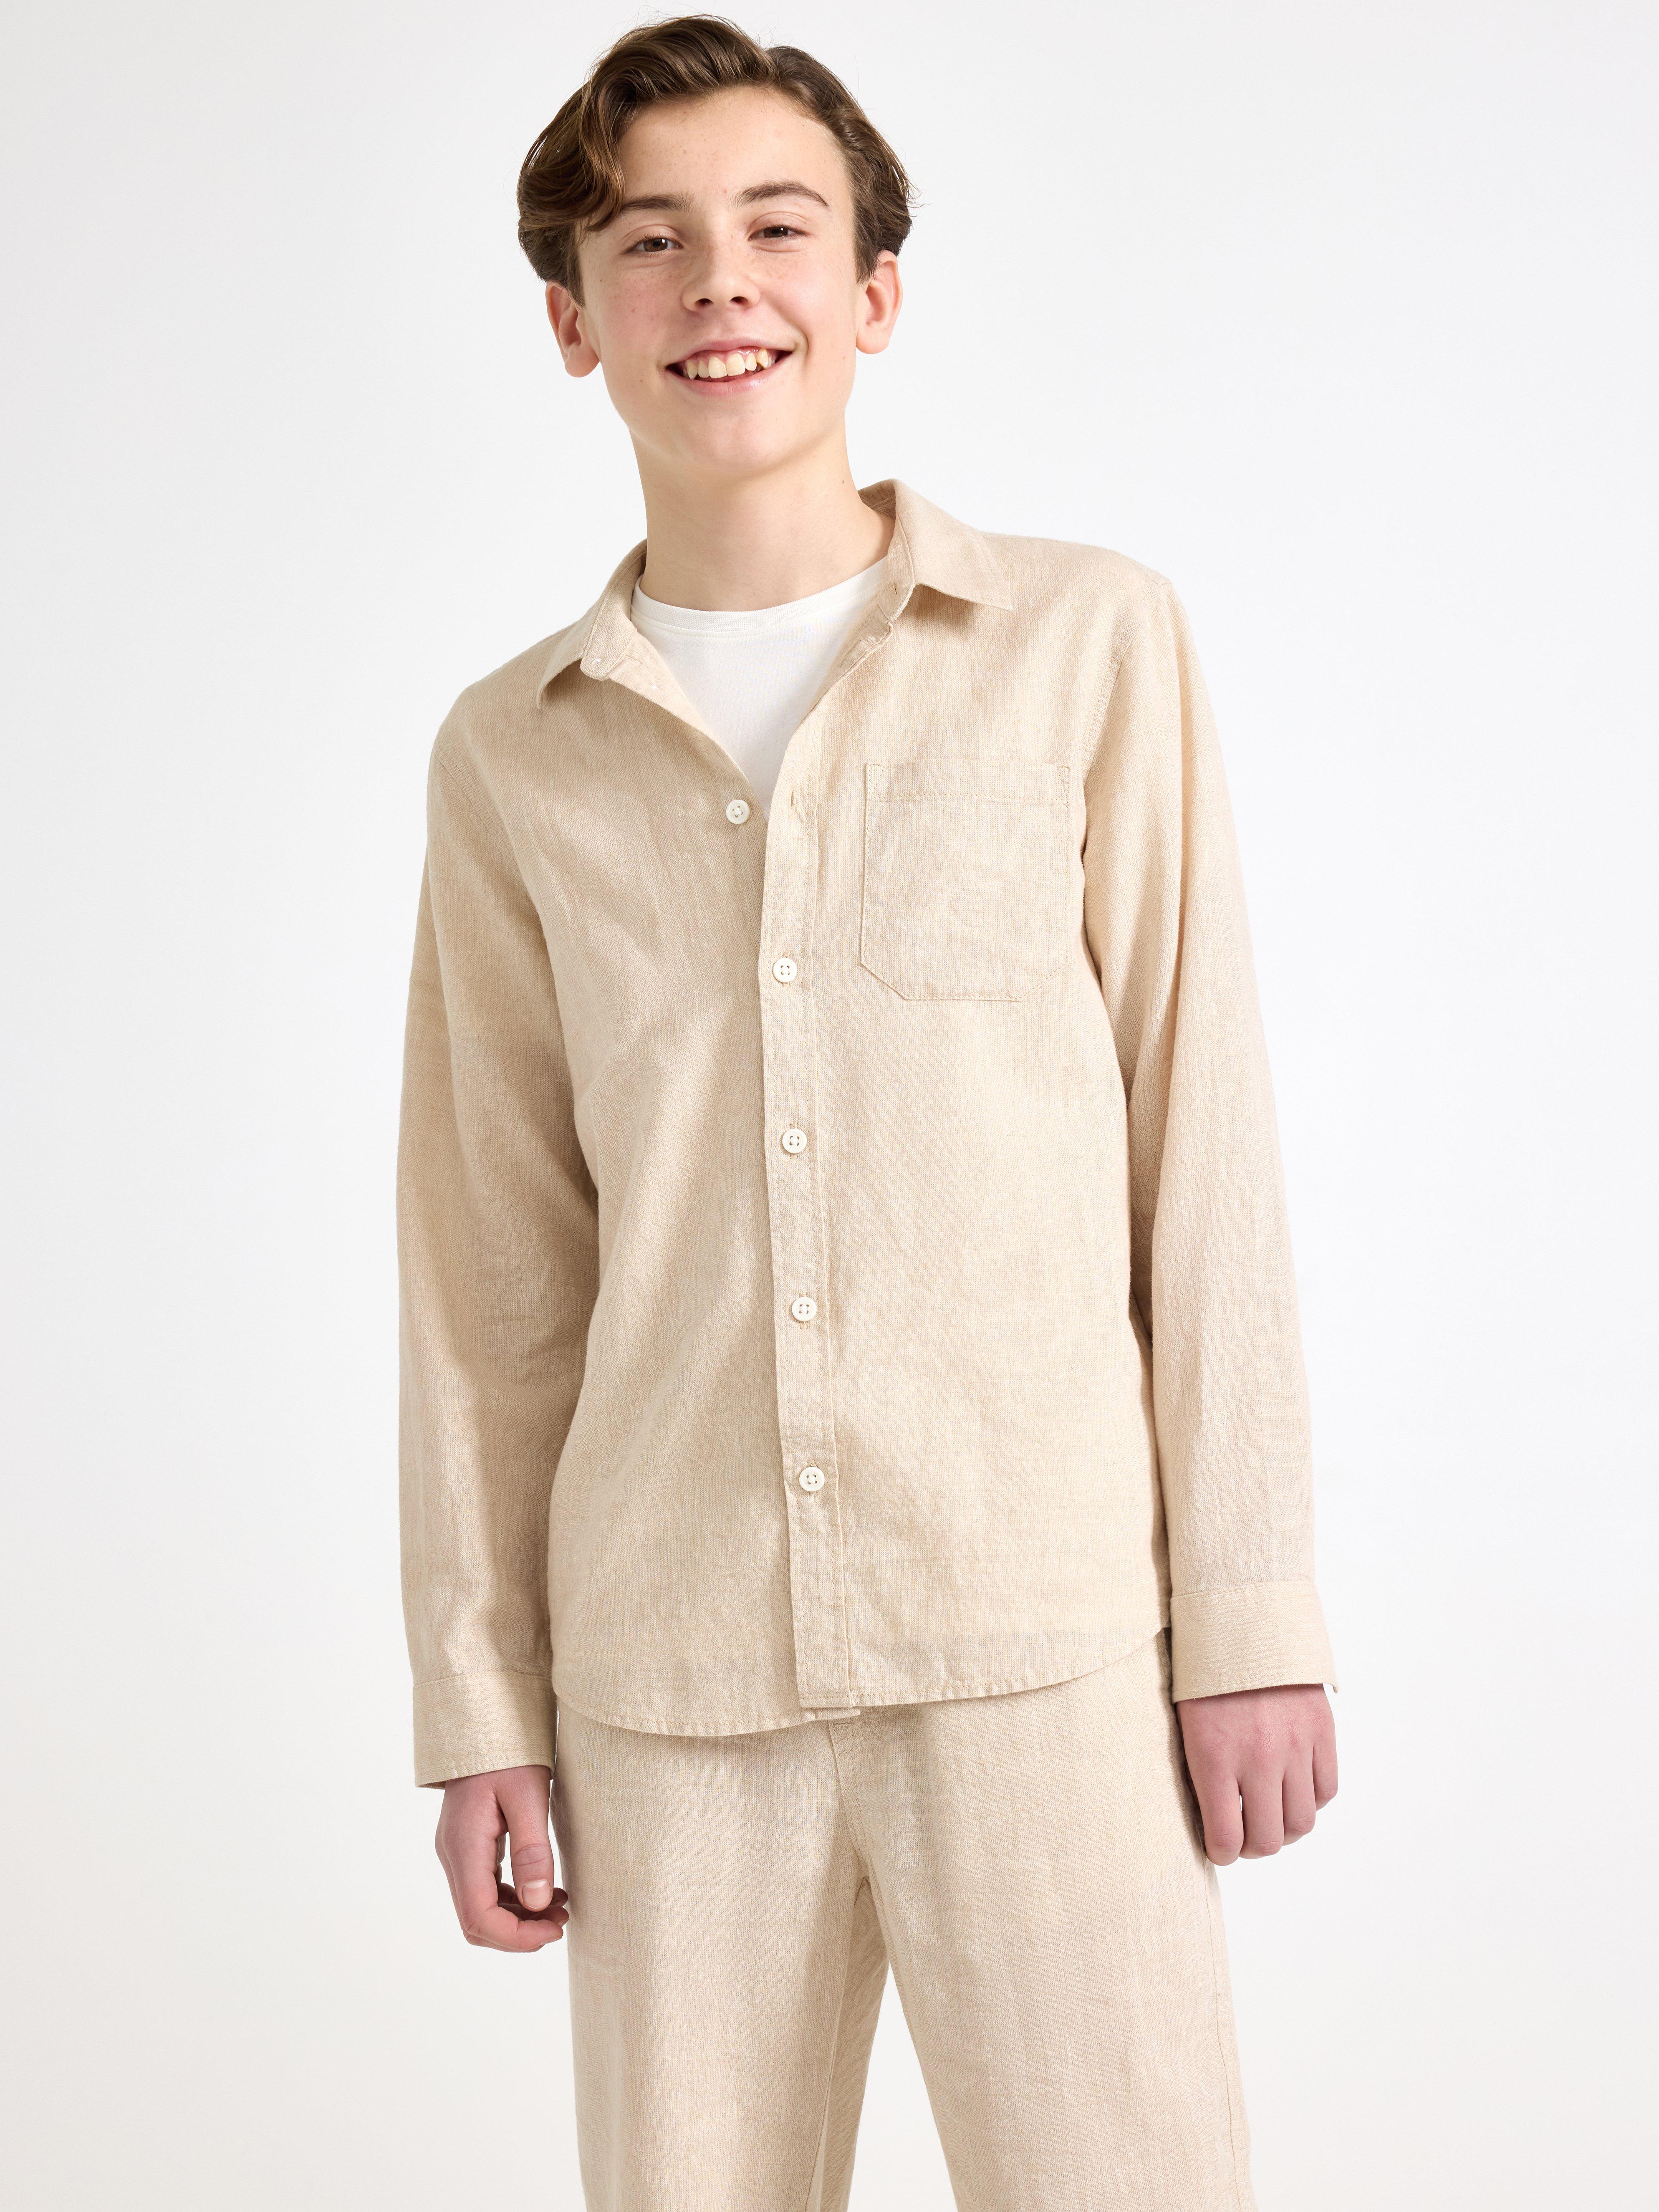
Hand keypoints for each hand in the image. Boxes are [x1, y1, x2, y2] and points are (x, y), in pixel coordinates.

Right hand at [434, 1763, 568, 1950]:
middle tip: (561, 1922)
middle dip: (518, 1933)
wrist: (487, 1725)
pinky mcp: (468, 1847)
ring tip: (560, 1908)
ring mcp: (457, 1852)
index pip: (479, 1916)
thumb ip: (532, 1850)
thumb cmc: (509, 1753)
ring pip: (479, 1909)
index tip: (554, 1931)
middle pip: (475, 1921)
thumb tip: (538, 1904)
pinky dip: (513, 1899)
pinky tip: (544, 1891)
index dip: (516, 1937)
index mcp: (463, 1846)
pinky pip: (484, 1889)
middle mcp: (453, 1855)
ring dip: (518, 1919)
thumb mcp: (528, 1795)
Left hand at [1176, 1683, 1336, 1864]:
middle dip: (1253, 1847)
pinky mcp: (1321, 1731)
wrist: (1245, 1622)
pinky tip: (1293, 1788)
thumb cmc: (1205, 1674)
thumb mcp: (1187, 1723)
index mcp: (1214, 1757)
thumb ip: (1202, 1773)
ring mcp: (1295, 1746)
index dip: (1222, 1853)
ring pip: (1301, 1822)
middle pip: (1268, 1839)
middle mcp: (1258, 1758)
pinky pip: (1326, 1789)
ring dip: (1284, 1828)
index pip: (1226, 1837)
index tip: (1219, 1848)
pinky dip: (1311, 1799)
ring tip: (1270, 1813)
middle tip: (1244, 1835)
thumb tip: (1213, 1820)